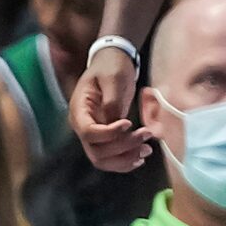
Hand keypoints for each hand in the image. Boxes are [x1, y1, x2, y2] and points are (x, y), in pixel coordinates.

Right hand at [70, 49, 154, 172]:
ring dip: (125, 159)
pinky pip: (110, 158)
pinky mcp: (104, 138)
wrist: (111, 64)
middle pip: (96, 151)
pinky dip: (125, 162)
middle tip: (145, 135)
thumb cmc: (111, 67)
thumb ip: (112, 99)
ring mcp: (92, 134)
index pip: (88, 132)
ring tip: (146, 149)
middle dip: (122, 148)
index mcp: (79, 109)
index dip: (109, 134)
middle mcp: (82, 126)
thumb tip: (115, 121)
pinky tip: (140, 157)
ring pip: (102, 159)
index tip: (129, 123)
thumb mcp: (113, 77)